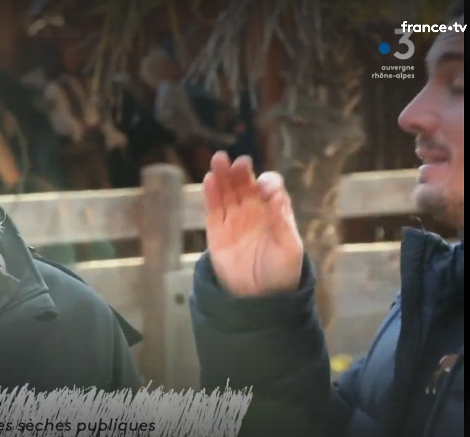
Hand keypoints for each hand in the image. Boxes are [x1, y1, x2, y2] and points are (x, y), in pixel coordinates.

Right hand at [203, 151, 303, 296]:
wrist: (258, 299)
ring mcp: (234, 220)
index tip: (264, 188)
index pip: (270, 189)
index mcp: (275, 213)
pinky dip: (211, 194)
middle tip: (238, 162)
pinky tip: (210, 179)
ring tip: (219, 160)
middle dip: (241, 171)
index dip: (267, 183)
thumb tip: (276, 194)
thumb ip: (283, 221)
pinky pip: (213, 208)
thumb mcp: (289, 248)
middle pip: (245, 185)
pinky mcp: (216, 232)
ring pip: (227, 192)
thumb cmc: (281, 273)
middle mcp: (253, 212)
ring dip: (223, 175)